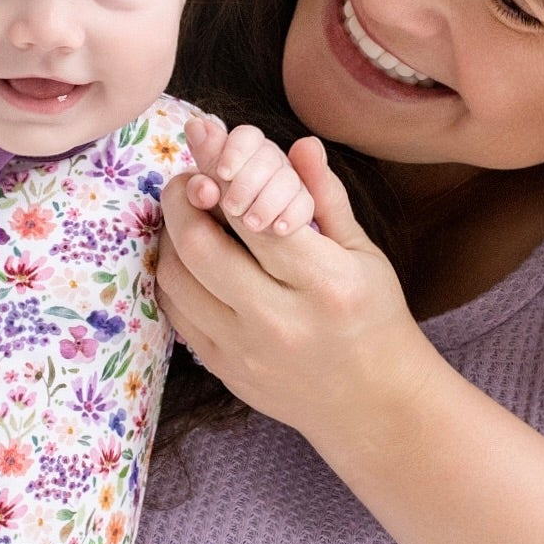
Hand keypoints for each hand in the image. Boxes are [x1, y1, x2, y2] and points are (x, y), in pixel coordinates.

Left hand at [154, 123, 436, 449]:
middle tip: (187, 180)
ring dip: (170, 238)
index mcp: (324, 283)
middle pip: (201, 247)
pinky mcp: (224, 369)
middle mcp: (280, 319)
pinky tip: (187, 259)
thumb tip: (300, 143)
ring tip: (186, 216)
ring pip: (178, 280)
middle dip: (182, 200)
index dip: (221, 170)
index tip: (203, 140)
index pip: (254, 215)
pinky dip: (173, 277)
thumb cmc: (373, 317)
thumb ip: (326, 199)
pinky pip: (176, 314)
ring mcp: (246, 350)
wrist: (371, 403)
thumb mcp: (364, 255)